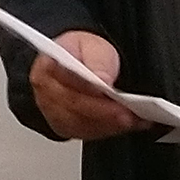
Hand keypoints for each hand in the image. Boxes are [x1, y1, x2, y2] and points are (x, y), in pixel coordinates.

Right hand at [29, 30, 145, 140]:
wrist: (79, 66)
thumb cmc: (82, 55)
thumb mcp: (93, 46)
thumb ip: (97, 60)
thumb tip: (102, 78)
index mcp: (48, 66)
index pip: (65, 78)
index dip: (87, 86)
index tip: (107, 89)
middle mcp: (46, 91)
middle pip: (73, 106)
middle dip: (103, 111)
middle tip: (127, 113)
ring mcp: (53, 112)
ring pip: (80, 124)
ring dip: (108, 124)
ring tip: (133, 119)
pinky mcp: (65, 126)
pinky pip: (86, 133)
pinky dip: (108, 130)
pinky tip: (127, 124)